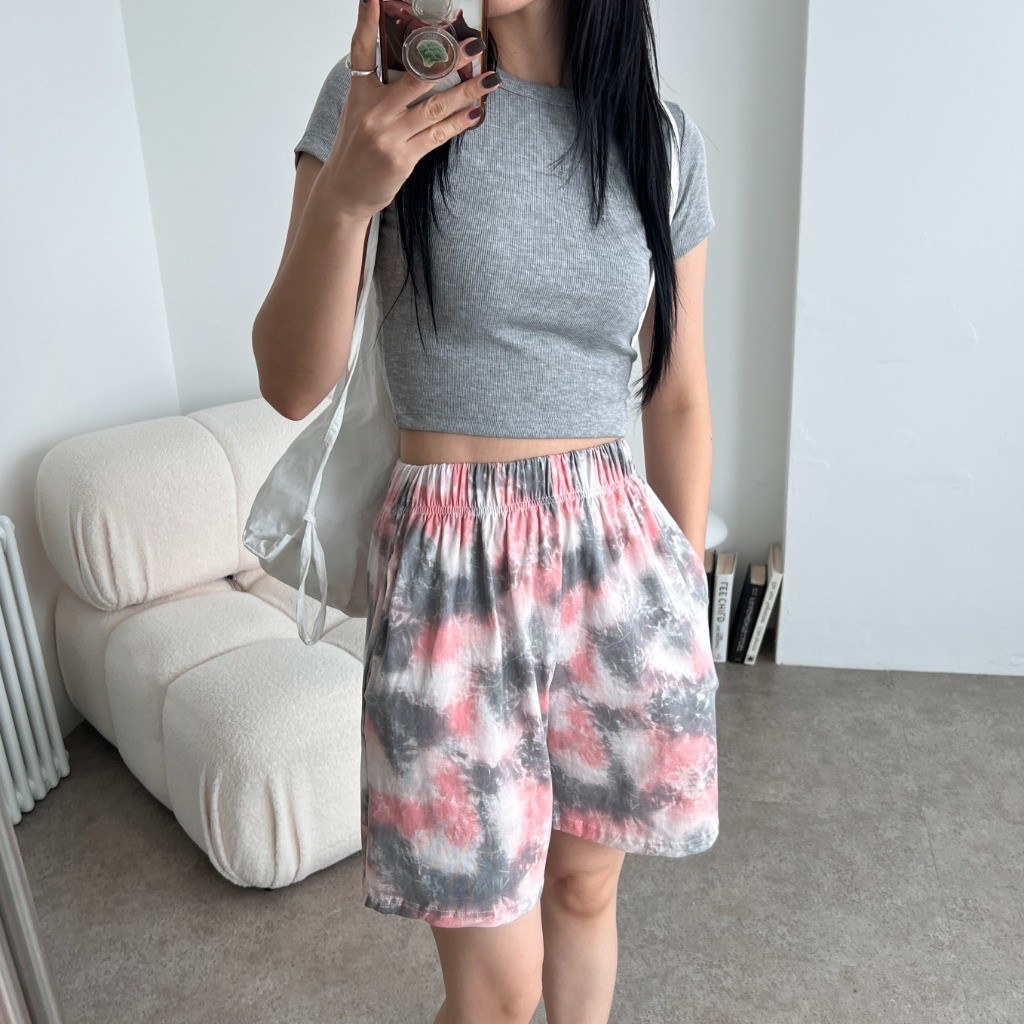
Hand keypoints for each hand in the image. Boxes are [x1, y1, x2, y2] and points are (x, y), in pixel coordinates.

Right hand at [322, 0, 499, 219]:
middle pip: (416, 77)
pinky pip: (437, 135)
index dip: (366, 23)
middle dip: (448, 59)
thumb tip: (417, 73)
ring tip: (490, 80)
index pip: (362, 51)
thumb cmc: (356, 151)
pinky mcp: (402, 157)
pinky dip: (458, 123)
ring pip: (435, 106)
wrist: (345, 191)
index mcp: (359, 94)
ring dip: (466, 92)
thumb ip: (381, 92)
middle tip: (473, 45)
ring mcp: (388, 135)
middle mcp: (373, 112)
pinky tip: (476, 113)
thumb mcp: (358, 115)